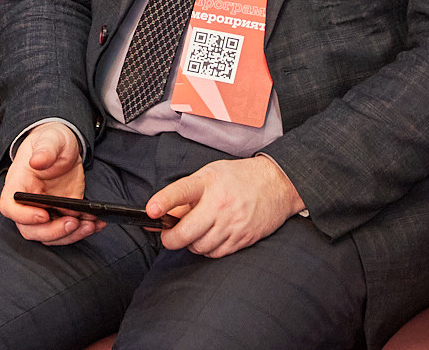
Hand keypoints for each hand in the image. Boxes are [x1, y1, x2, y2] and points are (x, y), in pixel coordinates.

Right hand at [0, 123, 96, 245]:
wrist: (63, 147)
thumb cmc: (51, 141)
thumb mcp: (51, 139)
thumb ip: (45, 149)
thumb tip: (37, 161)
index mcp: (18, 182)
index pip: (9, 207)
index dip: (24, 216)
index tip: (44, 214)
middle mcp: (28, 202)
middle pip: (29, 230)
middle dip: (53, 231)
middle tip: (74, 222)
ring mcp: (43, 211)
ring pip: (49, 236)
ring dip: (70, 236)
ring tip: (89, 224)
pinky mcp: (60, 215)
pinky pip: (66, 233)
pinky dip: (81, 233)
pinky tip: (96, 224)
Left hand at [149, 155, 304, 258]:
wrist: (277, 184)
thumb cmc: (239, 177)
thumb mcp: (209, 175)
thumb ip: (186, 194)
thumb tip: (163, 214)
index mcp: (208, 182)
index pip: (181, 192)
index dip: (164, 202)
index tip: (151, 211)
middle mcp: (219, 204)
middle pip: (186, 232)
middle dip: (171, 239)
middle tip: (167, 236)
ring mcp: (232, 223)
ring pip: (199, 247)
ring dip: (190, 245)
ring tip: (192, 235)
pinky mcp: (243, 238)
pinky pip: (217, 254)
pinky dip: (208, 250)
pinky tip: (209, 239)